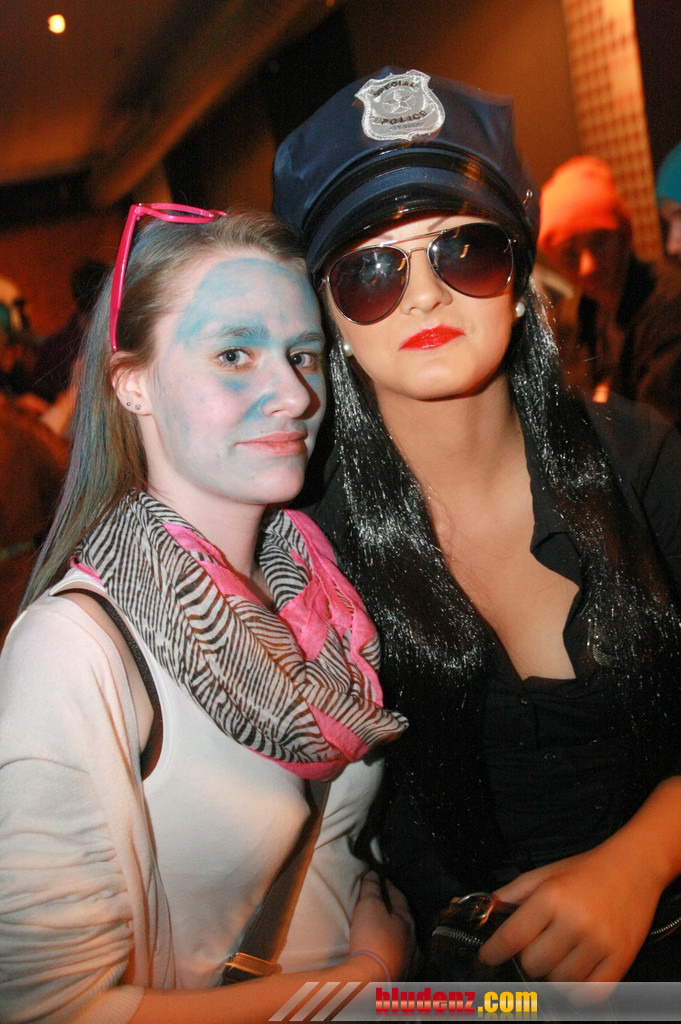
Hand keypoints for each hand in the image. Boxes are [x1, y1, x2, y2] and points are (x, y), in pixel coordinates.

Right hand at [348, 872, 415, 979]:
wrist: (372, 977)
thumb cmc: (371, 938)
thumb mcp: (368, 906)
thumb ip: (372, 888)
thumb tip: (374, 874)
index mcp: (407, 920)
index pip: (399, 898)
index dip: (389, 887)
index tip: (382, 880)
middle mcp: (413, 939)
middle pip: (406, 919)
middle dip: (397, 911)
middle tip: (387, 904)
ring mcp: (411, 959)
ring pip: (409, 941)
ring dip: (401, 934)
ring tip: (392, 931)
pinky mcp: (404, 976)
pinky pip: (406, 960)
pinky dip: (402, 955)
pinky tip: (399, 957)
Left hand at [478, 844, 659, 988]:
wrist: (634, 867)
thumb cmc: (586, 871)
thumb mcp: (544, 874)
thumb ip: (511, 894)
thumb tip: (480, 910)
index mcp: (551, 897)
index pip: (511, 938)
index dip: (492, 952)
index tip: (486, 958)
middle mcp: (574, 921)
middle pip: (533, 965)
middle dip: (528, 959)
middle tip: (537, 946)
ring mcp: (599, 943)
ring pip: (559, 982)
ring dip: (554, 974)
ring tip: (561, 955)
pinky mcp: (620, 959)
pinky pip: (589, 995)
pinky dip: (578, 992)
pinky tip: (576, 974)